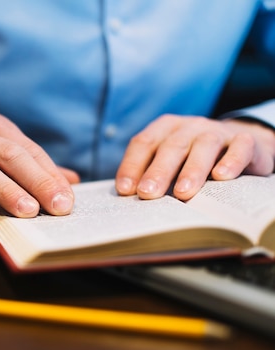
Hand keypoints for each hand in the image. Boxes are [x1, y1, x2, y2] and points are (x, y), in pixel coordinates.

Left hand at [115, 114, 274, 199]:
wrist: (241, 146)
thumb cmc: (193, 160)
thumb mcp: (171, 162)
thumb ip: (150, 175)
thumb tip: (128, 200)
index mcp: (165, 129)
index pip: (144, 143)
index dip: (132, 165)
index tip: (125, 190)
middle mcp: (189, 127)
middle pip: (171, 147)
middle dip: (158, 171)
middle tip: (148, 194)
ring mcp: (218, 132)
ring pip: (204, 147)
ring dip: (192, 170)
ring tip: (182, 193)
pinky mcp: (246, 141)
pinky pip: (239, 148)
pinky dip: (231, 161)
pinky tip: (221, 177)